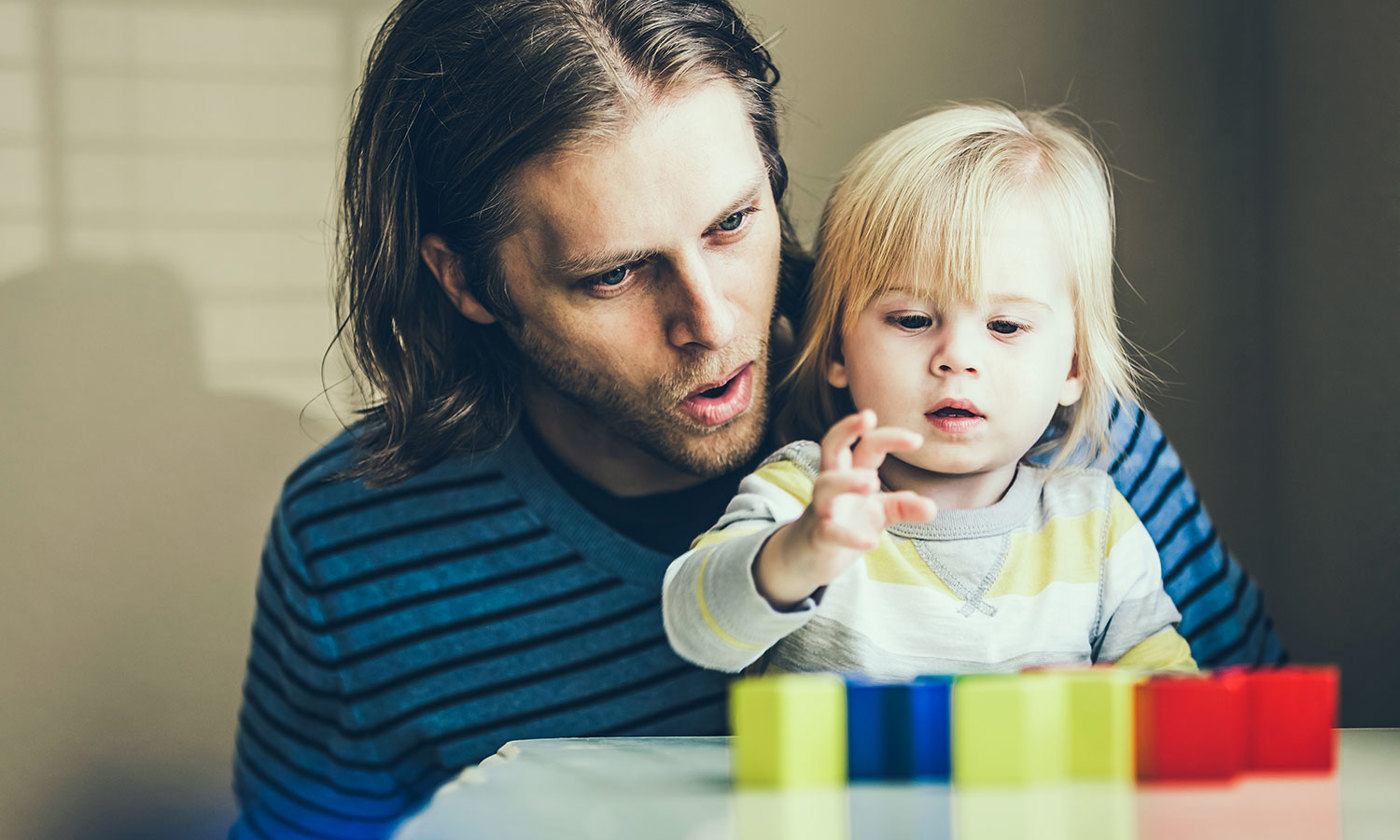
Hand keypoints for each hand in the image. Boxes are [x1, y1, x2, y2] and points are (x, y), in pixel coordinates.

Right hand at [755, 410, 937, 608]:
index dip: (889, 437)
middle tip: (867, 416)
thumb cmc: (845, 525)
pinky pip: (830, 532)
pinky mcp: (819, 537)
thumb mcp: (878, 513)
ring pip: (825, 485)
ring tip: (873, 482)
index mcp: (851, 474)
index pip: (867, 445)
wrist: (807, 559)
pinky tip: (872, 542)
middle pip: (831, 447)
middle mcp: (834, 486)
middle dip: (846, 429)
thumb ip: (902, 507)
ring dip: (847, 480)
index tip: (917, 440)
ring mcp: (823, 509)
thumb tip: (932, 507)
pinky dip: (850, 536)